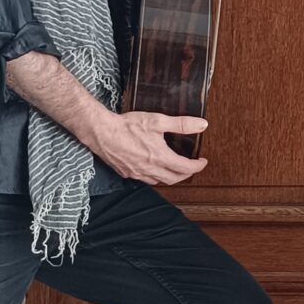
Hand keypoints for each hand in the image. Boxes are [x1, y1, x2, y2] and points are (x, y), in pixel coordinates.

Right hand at [86, 112, 208, 184]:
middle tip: (191, 166)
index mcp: (160, 157)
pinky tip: (154, 168)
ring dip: (170, 177)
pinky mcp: (126, 173)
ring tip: (175, 168)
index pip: (185, 168)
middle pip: (174, 179)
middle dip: (186, 174)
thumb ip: (182, 124)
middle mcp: (149, 169)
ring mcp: (137, 173)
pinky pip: (145, 180)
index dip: (197, 166)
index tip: (202, 162)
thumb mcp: (158, 120)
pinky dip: (155, 177)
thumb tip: (202, 125)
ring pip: (159, 182)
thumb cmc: (128, 126)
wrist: (101, 132)